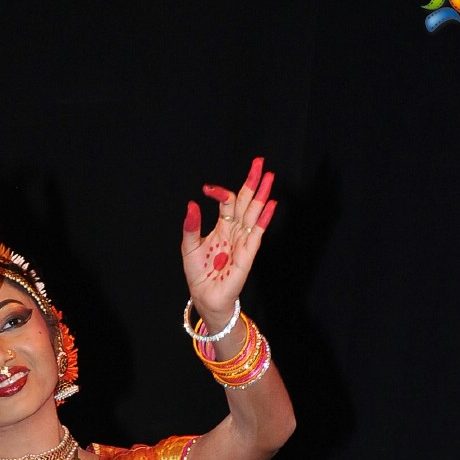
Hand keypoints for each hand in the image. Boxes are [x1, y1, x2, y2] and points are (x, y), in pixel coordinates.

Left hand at [181, 156, 276, 326]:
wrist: (205, 297)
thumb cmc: (199, 274)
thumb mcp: (189, 247)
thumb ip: (191, 227)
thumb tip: (192, 204)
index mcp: (222, 227)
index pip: (228, 203)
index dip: (220, 193)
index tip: (206, 189)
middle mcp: (235, 231)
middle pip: (247, 202)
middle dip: (253, 182)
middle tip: (260, 162)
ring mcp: (243, 242)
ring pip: (254, 214)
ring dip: (262, 195)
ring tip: (269, 176)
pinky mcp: (247, 255)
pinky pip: (257, 234)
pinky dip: (264, 219)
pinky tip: (270, 204)